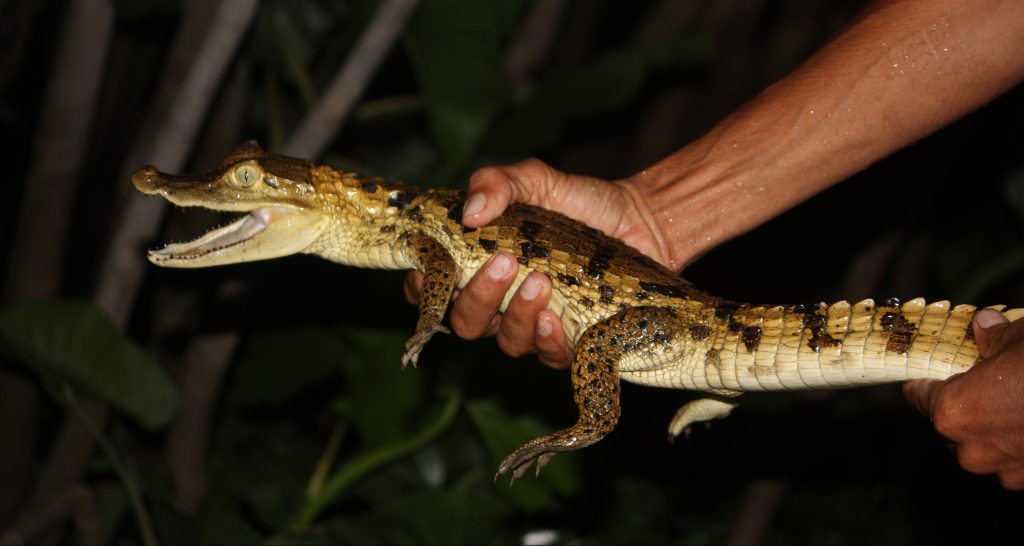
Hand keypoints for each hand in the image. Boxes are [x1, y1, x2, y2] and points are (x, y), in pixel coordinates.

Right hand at [404, 158, 668, 368]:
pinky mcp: (571, 341)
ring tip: (541, 281)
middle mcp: (500, 302)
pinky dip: (547, 341)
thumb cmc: (579, 202)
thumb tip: (471, 212)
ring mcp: (533, 325)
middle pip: (466, 323)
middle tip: (504, 262)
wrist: (641, 219)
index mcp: (478, 266)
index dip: (424, 289)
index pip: (433, 290)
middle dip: (477, 297)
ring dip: (516, 315)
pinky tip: (555, 317)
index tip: (434, 270)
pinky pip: (549, 356)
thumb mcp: (535, 179)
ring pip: (506, 342)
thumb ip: (498, 183)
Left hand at [904, 309, 1023, 489]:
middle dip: (964, 406)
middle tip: (982, 385)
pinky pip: (1015, 462)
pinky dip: (1020, 445)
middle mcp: (971, 448)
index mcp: (953, 411)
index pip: (919, 396)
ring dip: (992, 429)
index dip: (926, 382)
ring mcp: (1004, 470)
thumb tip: (985, 325)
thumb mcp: (1020, 340)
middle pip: (949, 426)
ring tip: (1012, 403)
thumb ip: (994, 338)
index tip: (929, 375)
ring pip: (983, 447)